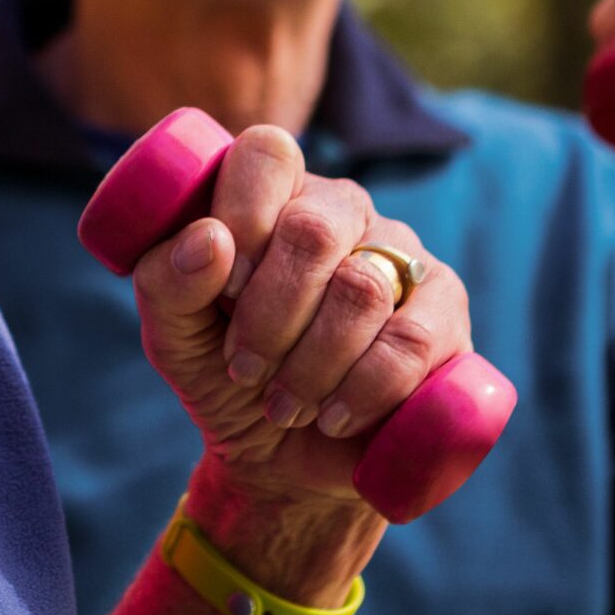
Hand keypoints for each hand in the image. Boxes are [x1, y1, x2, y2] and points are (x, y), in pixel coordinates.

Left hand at [130, 125, 475, 508]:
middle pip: (312, 230)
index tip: (225, 293)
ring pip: (362, 290)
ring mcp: (403, 255)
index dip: (242, 220)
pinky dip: (364, 390)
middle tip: (245, 369)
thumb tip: (209, 240)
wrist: (283, 460)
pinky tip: (335, 416)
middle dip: (269, 316)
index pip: (266, 154)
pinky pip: (411, 341)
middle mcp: (342, 210)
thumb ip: (167, 282)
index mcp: (275, 193)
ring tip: (285, 404)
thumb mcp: (173, 337)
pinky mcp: (447, 312)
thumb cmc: (224, 378)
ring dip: (311, 364)